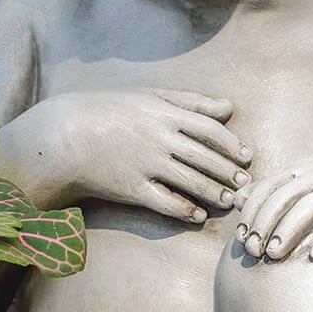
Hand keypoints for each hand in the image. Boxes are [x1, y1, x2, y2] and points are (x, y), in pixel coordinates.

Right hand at [35, 89, 251, 221]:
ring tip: (230, 200)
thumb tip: (228, 107)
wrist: (67, 136)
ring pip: (191, 182)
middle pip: (206, 159)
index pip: (211, 130)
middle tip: (245, 183)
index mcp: (165, 115)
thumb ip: (191, 101)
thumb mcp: (150, 96)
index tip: (246, 156)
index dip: (233, 145)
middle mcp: (159, 140)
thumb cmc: (111, 111)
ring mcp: (146, 165)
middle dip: (229, 173)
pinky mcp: (132, 189)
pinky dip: (185, 210)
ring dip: (215, 193)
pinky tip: (197, 215)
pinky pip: (165, 203)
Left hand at [235, 158, 312, 260]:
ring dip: (289, 231)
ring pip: (311, 207)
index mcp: (304, 171)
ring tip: (275, 255)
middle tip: (254, 252)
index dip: (252, 212)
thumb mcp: (307, 184)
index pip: (269, 187)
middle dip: (265, 224)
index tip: (241, 238)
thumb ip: (273, 190)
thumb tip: (236, 199)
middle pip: (285, 197)